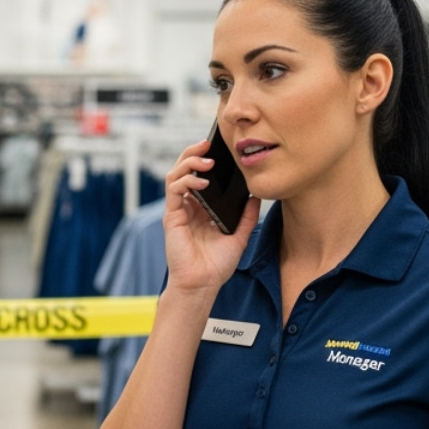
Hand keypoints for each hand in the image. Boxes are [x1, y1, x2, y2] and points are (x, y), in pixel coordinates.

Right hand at [162, 139, 260, 296]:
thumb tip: (255, 197)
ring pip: (175, 174)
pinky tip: (201, 181)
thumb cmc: (216, 265)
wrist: (202, 284)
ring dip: (189, 162)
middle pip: (185, 169)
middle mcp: (188, 206)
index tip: (221, 150)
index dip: (207, 159)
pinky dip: (186, 180)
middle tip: (208, 143)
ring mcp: (179, 210)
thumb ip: (246, 216)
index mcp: (202, 208)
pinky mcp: (172, 216)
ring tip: (207, 160)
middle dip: (194, 153)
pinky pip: (174, 190)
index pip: (201, 175)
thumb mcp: (239, 237)